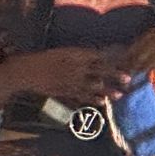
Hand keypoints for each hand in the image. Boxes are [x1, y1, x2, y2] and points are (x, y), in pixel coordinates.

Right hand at [6, 47, 129, 106]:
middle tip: (128, 79)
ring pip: (93, 86)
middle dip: (115, 75)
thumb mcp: (60, 52)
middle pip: (99, 71)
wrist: (25, 72)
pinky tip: (103, 102)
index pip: (97, 56)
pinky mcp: (65, 92)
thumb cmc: (42, 60)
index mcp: (74, 54)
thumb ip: (76, 55)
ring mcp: (70, 81)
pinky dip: (93, 99)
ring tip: (120, 95)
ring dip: (108, 91)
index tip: (124, 60)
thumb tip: (93, 57)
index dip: (112, 58)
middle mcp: (75, 67)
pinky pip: (82, 96)